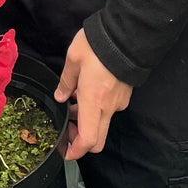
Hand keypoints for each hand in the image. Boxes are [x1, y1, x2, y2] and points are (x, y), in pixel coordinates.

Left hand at [54, 28, 132, 159]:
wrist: (126, 35)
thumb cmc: (97, 46)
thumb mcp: (73, 59)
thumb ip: (66, 81)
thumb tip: (61, 96)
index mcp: (93, 102)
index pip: (88, 140)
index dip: (76, 151)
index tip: (64, 150)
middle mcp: (108, 107)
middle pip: (96, 139)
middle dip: (80, 139)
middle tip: (67, 125)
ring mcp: (118, 102)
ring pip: (102, 124)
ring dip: (87, 121)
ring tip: (73, 101)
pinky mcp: (124, 95)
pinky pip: (109, 110)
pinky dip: (96, 109)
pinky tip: (88, 91)